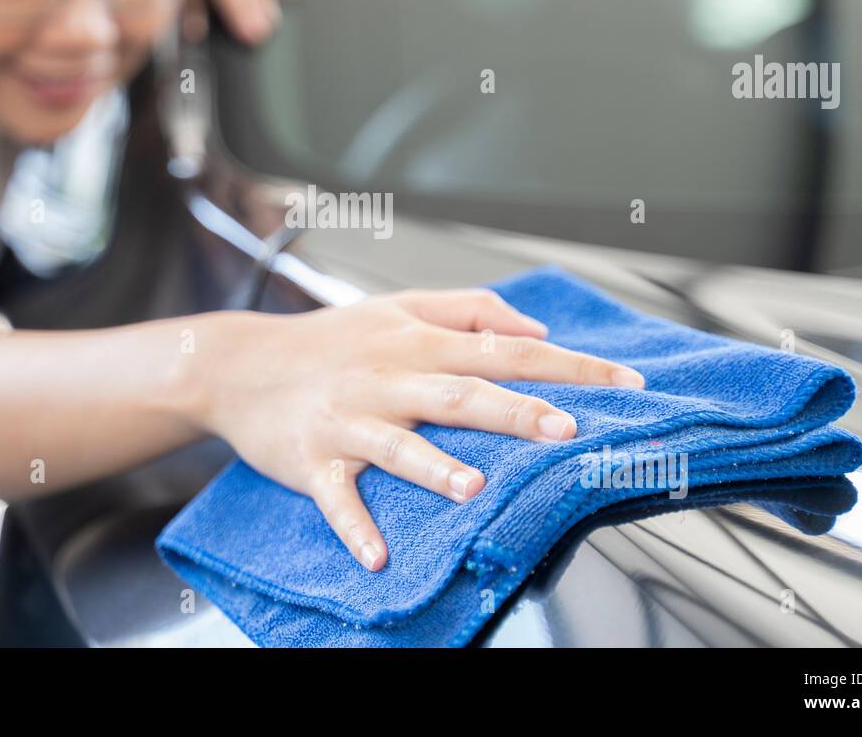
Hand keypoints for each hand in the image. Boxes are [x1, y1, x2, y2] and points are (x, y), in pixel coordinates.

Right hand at [196, 290, 645, 570]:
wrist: (237, 362)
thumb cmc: (328, 339)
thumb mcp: (396, 306)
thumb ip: (468, 308)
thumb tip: (533, 325)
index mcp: (415, 341)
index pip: (504, 349)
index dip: (566, 365)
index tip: (624, 382)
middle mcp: (386, 378)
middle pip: (459, 394)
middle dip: (515, 412)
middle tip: (568, 431)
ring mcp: (348, 421)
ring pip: (397, 444)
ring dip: (434, 467)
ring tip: (474, 487)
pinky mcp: (312, 460)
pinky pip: (336, 498)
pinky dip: (354, 525)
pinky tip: (377, 555)